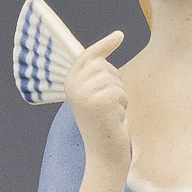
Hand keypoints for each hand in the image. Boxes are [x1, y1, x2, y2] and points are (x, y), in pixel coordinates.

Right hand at [63, 32, 128, 171]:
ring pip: (114, 79)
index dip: (104, 45)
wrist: (103, 155)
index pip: (87, 56)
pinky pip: (119, 91)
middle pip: (104, 65)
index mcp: (69, 83)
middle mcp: (73, 86)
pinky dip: (122, 106)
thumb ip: (96, 77)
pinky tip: (114, 120)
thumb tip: (106, 52)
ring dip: (119, 96)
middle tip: (111, 104)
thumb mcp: (95, 97)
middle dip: (115, 81)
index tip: (120, 35)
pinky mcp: (99, 102)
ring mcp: (84, 93)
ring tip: (111, 114)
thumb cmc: (103, 126)